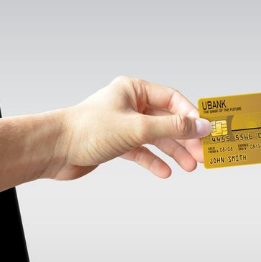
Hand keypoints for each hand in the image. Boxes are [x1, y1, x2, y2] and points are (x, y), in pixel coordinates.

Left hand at [50, 76, 210, 179]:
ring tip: (190, 166)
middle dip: (185, 139)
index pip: (172, 99)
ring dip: (174, 152)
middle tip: (202, 154)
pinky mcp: (117, 143)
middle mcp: (130, 105)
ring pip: (157, 138)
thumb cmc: (88, 130)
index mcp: (133, 90)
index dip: (191, 116)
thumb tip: (202, 126)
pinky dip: (154, 161)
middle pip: (167, 121)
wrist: (53, 150)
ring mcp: (124, 125)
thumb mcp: (137, 128)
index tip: (207, 131)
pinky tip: (165, 172)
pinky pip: (142, 152)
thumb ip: (173, 127)